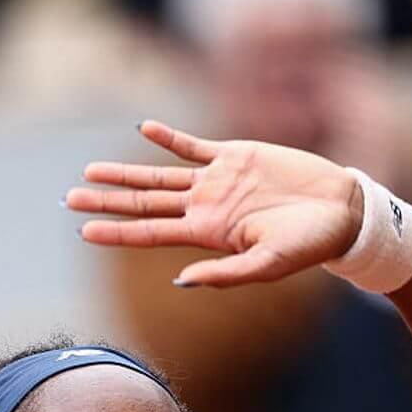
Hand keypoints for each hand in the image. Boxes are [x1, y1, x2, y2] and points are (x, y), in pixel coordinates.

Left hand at [66, 121, 363, 287]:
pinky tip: (145, 129)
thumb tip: (179, 283)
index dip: (116, 231)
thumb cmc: (308, 245)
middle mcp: (203, 207)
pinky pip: (194, 145)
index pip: (149, 232)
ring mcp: (216, 180)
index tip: (83, 232)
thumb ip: (223, 274)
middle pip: (144, 202)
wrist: (342, 210)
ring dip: (125, 172)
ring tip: (90, 170)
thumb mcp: (266, 266)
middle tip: (70, 199)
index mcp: (206, 233)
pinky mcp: (236, 155)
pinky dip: (169, 137)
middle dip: (106, 200)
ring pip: (159, 174)